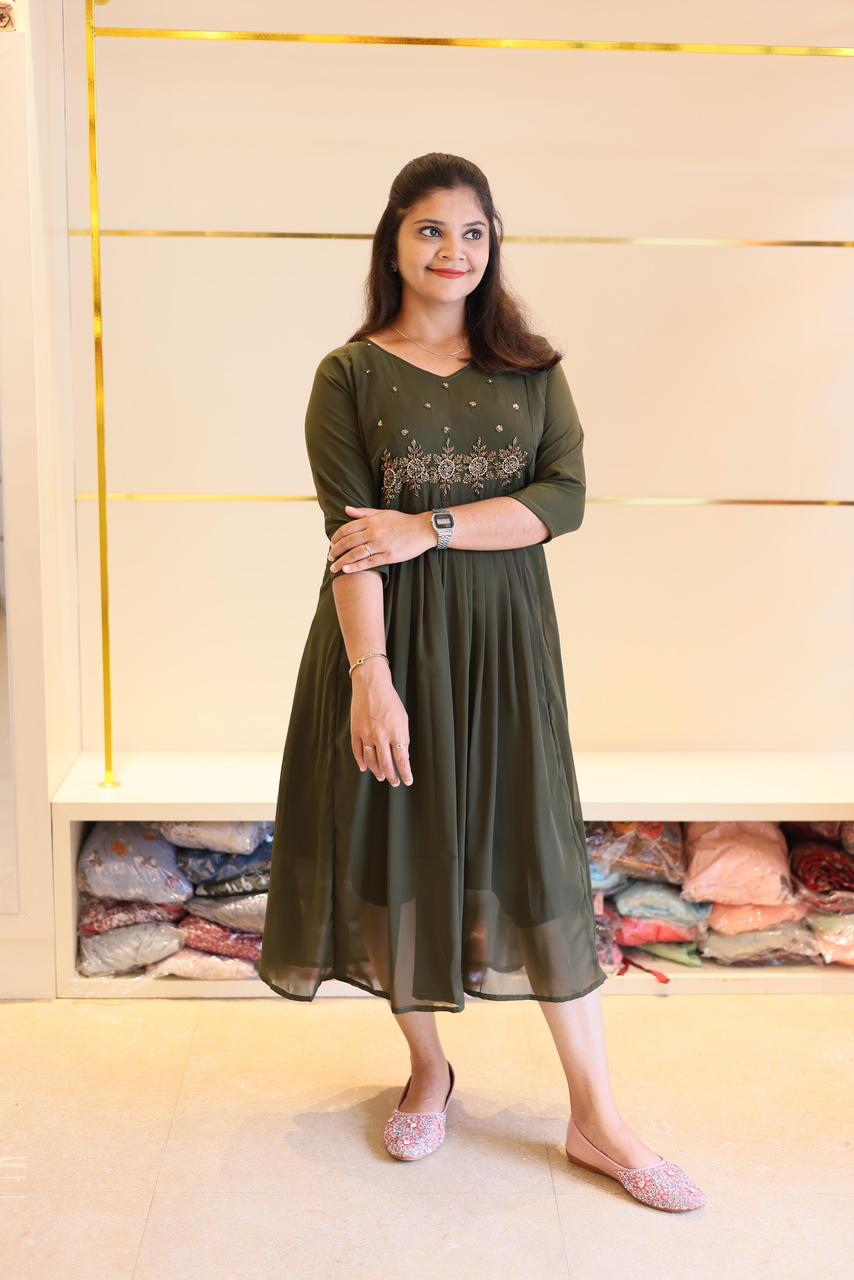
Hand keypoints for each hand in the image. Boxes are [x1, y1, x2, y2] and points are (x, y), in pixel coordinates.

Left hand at [329, 506, 435, 574]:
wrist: (422, 529)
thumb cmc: (402, 521)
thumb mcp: (382, 513)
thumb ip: (363, 512)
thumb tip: (346, 509)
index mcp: (371, 521)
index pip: (346, 530)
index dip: (336, 538)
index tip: (331, 544)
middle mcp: (373, 532)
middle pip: (348, 543)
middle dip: (336, 551)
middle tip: (330, 558)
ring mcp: (380, 545)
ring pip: (355, 554)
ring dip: (342, 562)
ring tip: (334, 568)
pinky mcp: (388, 556)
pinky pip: (368, 562)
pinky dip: (355, 567)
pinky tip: (346, 570)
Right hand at [350, 666, 412, 785]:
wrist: (371, 685)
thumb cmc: (389, 700)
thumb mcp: (403, 718)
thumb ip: (403, 737)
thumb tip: (402, 753)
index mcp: (396, 732)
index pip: (402, 759)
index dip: (405, 772)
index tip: (407, 780)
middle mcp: (381, 735)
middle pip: (386, 763)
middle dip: (392, 776)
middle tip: (395, 782)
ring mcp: (367, 734)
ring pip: (371, 760)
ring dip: (377, 771)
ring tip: (381, 777)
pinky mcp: (356, 731)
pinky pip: (358, 751)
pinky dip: (361, 761)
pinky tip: (365, 767)